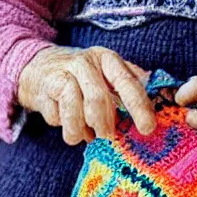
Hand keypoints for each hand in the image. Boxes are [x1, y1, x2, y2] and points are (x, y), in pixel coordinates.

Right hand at [17, 46, 155, 145]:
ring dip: (81, 130)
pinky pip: (57, 116)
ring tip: (86, 135)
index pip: (127, 81)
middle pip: (98, 98)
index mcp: (107, 59)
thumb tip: (159, 101)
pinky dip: (65, 128)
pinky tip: (69, 126)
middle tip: (108, 137)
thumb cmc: (81, 75)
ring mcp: (63, 73)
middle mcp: (86, 62)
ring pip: (75, 110)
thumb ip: (129, 84)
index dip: (138, 105)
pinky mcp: (46, 87)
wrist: (37, 66)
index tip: (148, 128)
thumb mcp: (106, 72)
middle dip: (104, 124)